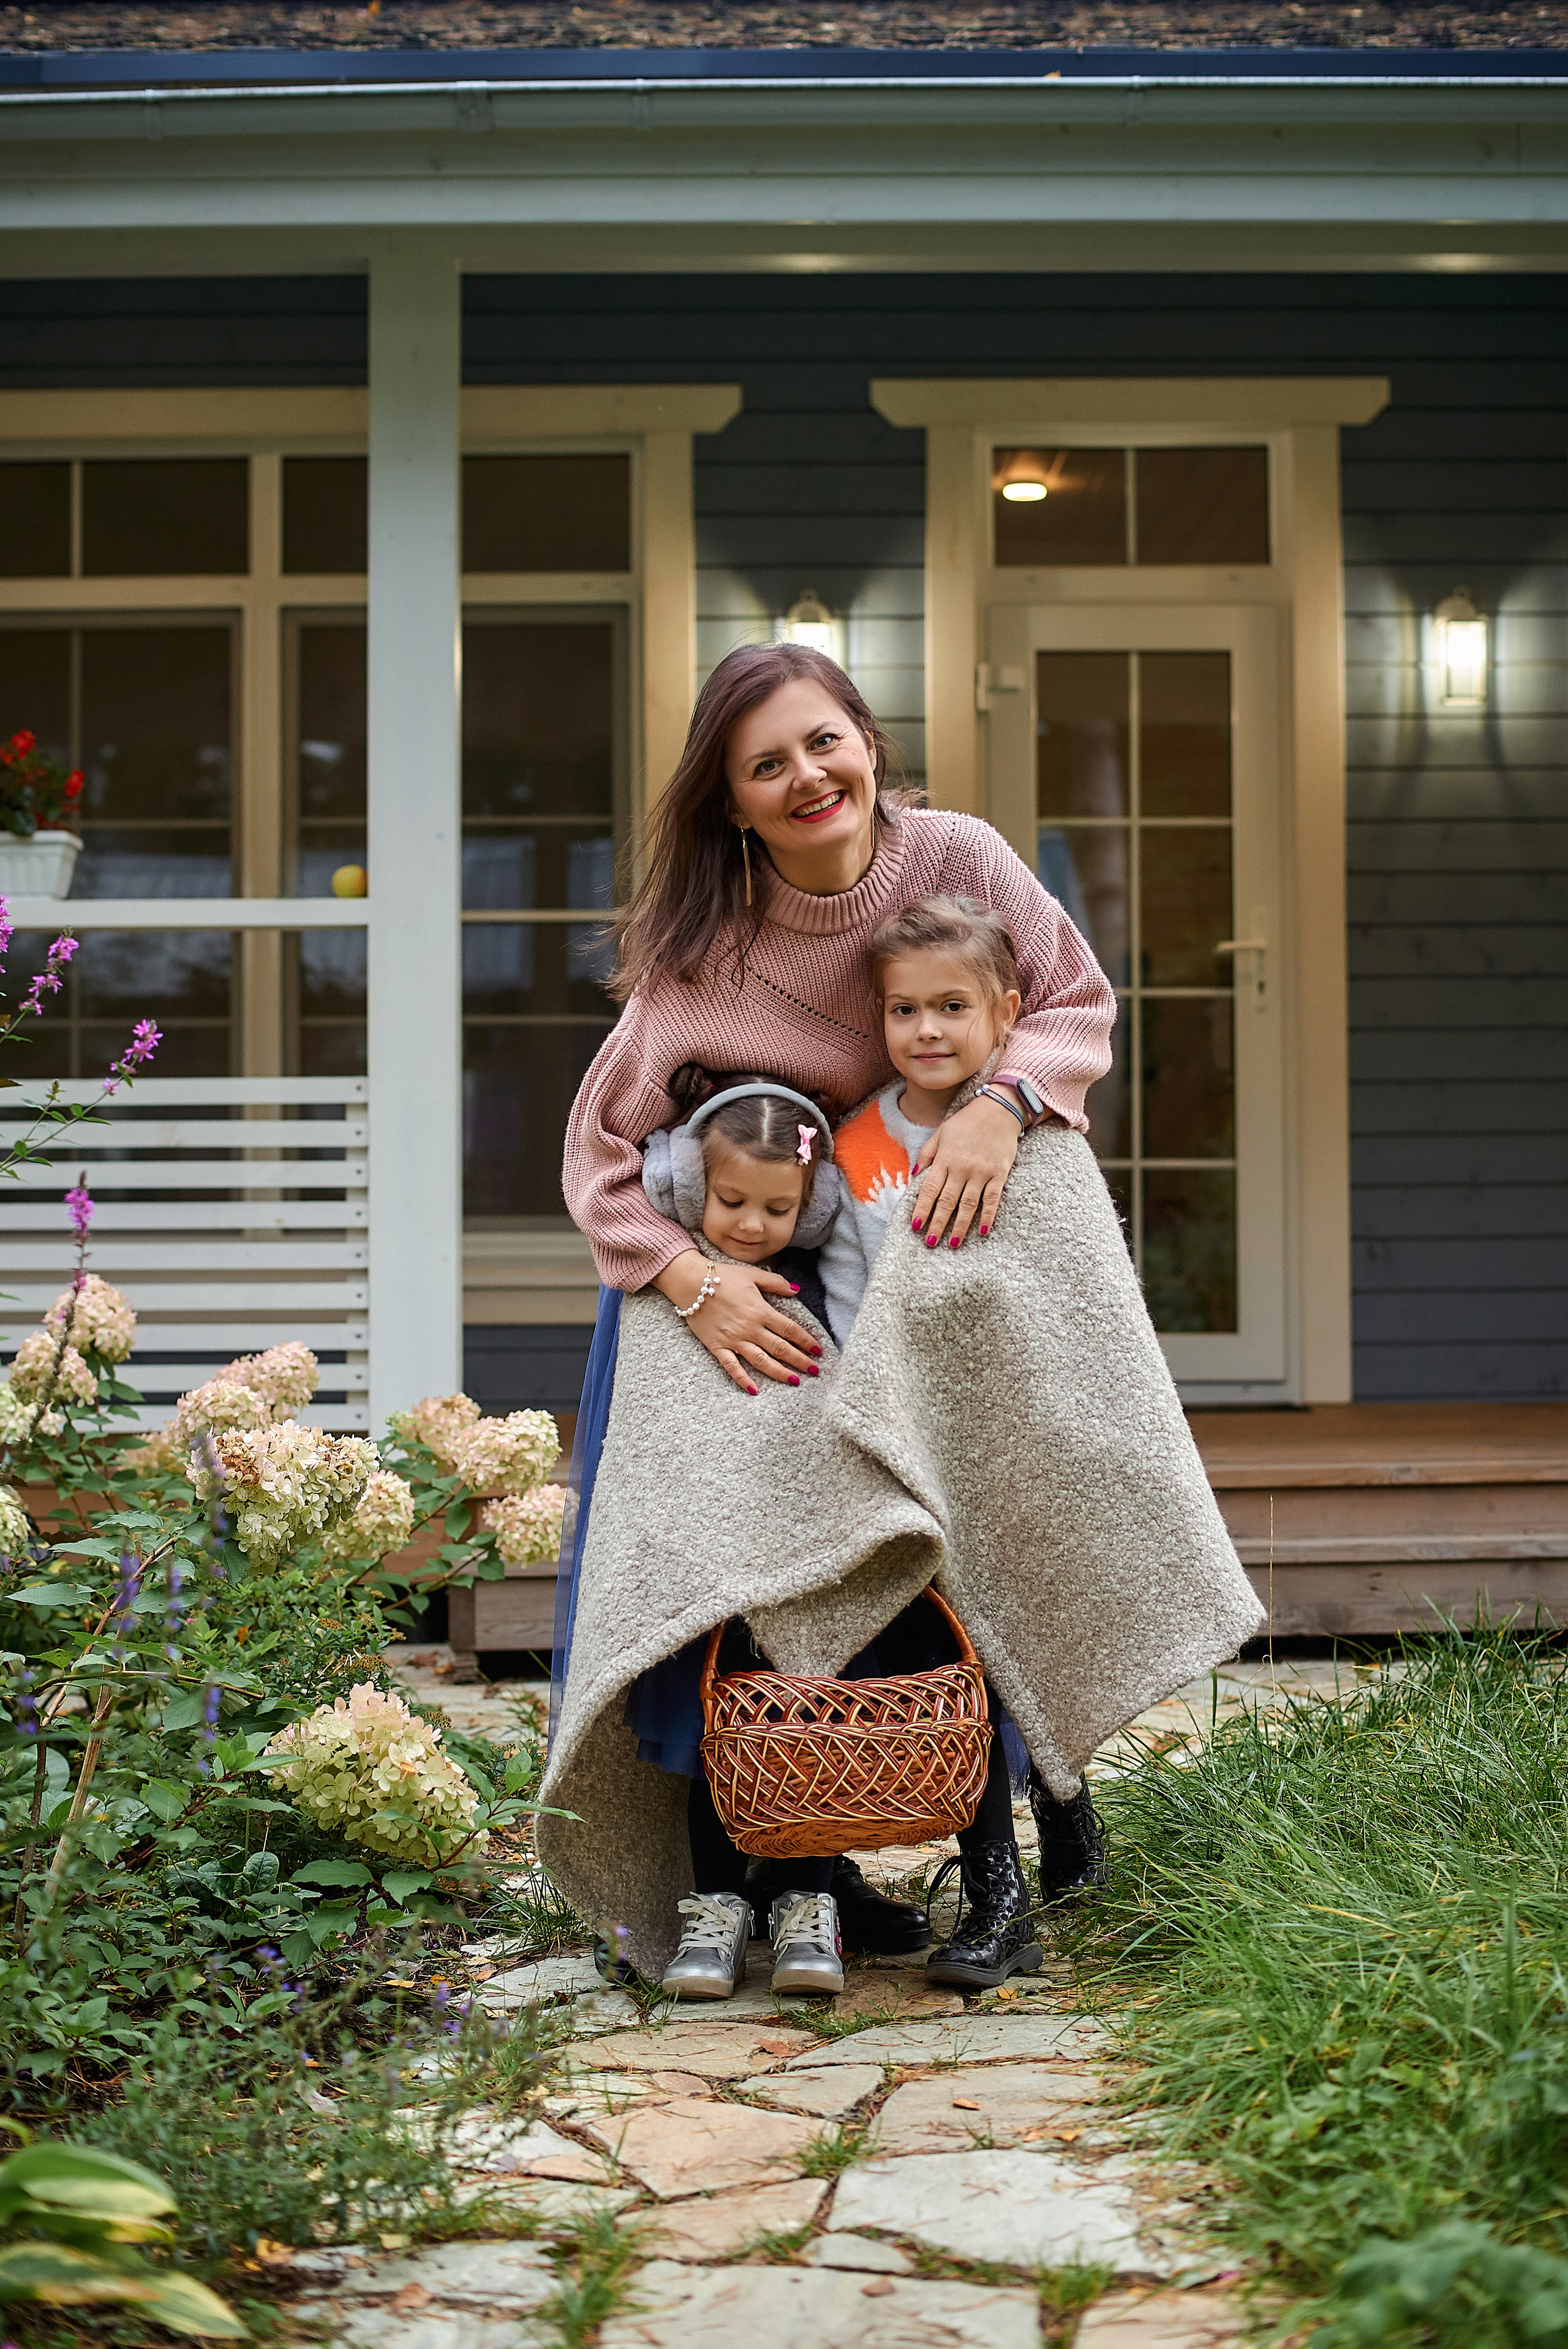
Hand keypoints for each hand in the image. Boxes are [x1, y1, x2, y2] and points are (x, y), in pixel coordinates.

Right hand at [652, 1249, 823, 1395]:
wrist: (690, 1282)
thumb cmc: (722, 1276)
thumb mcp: (752, 1274)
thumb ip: (776, 1283)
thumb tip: (797, 1290)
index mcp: (760, 1310)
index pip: (789, 1329)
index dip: (805, 1341)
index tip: (818, 1350)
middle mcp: (750, 1328)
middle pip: (780, 1348)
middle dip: (799, 1360)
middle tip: (815, 1371)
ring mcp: (733, 1339)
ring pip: (761, 1361)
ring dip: (779, 1373)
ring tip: (795, 1381)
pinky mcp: (717, 1346)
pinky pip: (732, 1367)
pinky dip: (743, 1379)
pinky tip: (755, 1390)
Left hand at [910, 1092, 1021, 1249]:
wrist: (999, 1109)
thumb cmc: (967, 1122)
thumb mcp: (941, 1132)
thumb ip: (926, 1154)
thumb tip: (913, 1176)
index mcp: (945, 1158)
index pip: (930, 1189)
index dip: (922, 1209)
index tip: (915, 1226)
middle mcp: (962, 1167)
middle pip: (947, 1201)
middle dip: (938, 1223)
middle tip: (931, 1243)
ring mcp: (982, 1172)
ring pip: (969, 1204)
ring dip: (961, 1225)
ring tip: (953, 1243)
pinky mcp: (999, 1174)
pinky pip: (993, 1199)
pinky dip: (988, 1216)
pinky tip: (984, 1231)